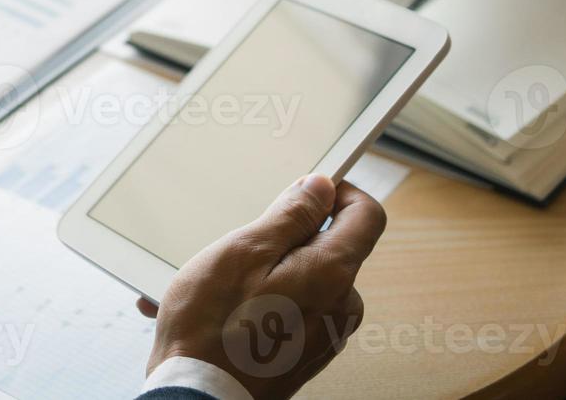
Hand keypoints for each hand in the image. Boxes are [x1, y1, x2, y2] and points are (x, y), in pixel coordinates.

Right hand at [139, 176, 385, 399]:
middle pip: (331, 246)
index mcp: (334, 273)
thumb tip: (322, 186)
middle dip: (289, 237)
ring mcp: (326, 333)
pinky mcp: (306, 352)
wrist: (198, 396)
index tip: (304, 191)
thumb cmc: (212, 328)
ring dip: (269, 271)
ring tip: (222, 288)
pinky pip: (294, 308)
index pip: (366, 214)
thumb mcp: (245, 250)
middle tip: (242, 250)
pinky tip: (227, 312)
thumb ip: (291, 214)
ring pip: (307, 277)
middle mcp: (341, 306)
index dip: (337, 193)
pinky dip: (265, 301)